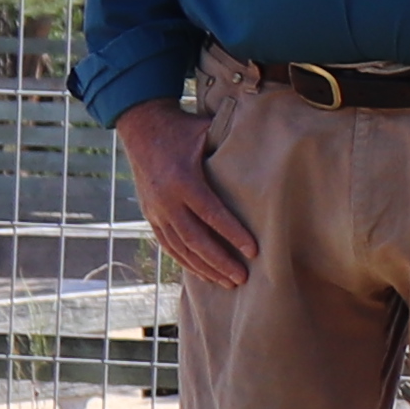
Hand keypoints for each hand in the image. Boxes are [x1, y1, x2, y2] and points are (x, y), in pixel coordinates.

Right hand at [114, 100, 260, 293]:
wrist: (141, 126)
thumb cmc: (182, 128)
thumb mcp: (205, 131)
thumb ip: (230, 143)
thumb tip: (268, 148)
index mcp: (183, 179)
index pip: (211, 213)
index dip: (232, 233)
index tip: (253, 250)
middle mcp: (166, 200)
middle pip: (195, 239)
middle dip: (219, 261)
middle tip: (243, 277)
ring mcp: (155, 210)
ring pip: (180, 247)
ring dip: (204, 267)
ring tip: (229, 282)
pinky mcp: (150, 215)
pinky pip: (168, 245)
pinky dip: (185, 262)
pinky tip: (203, 274)